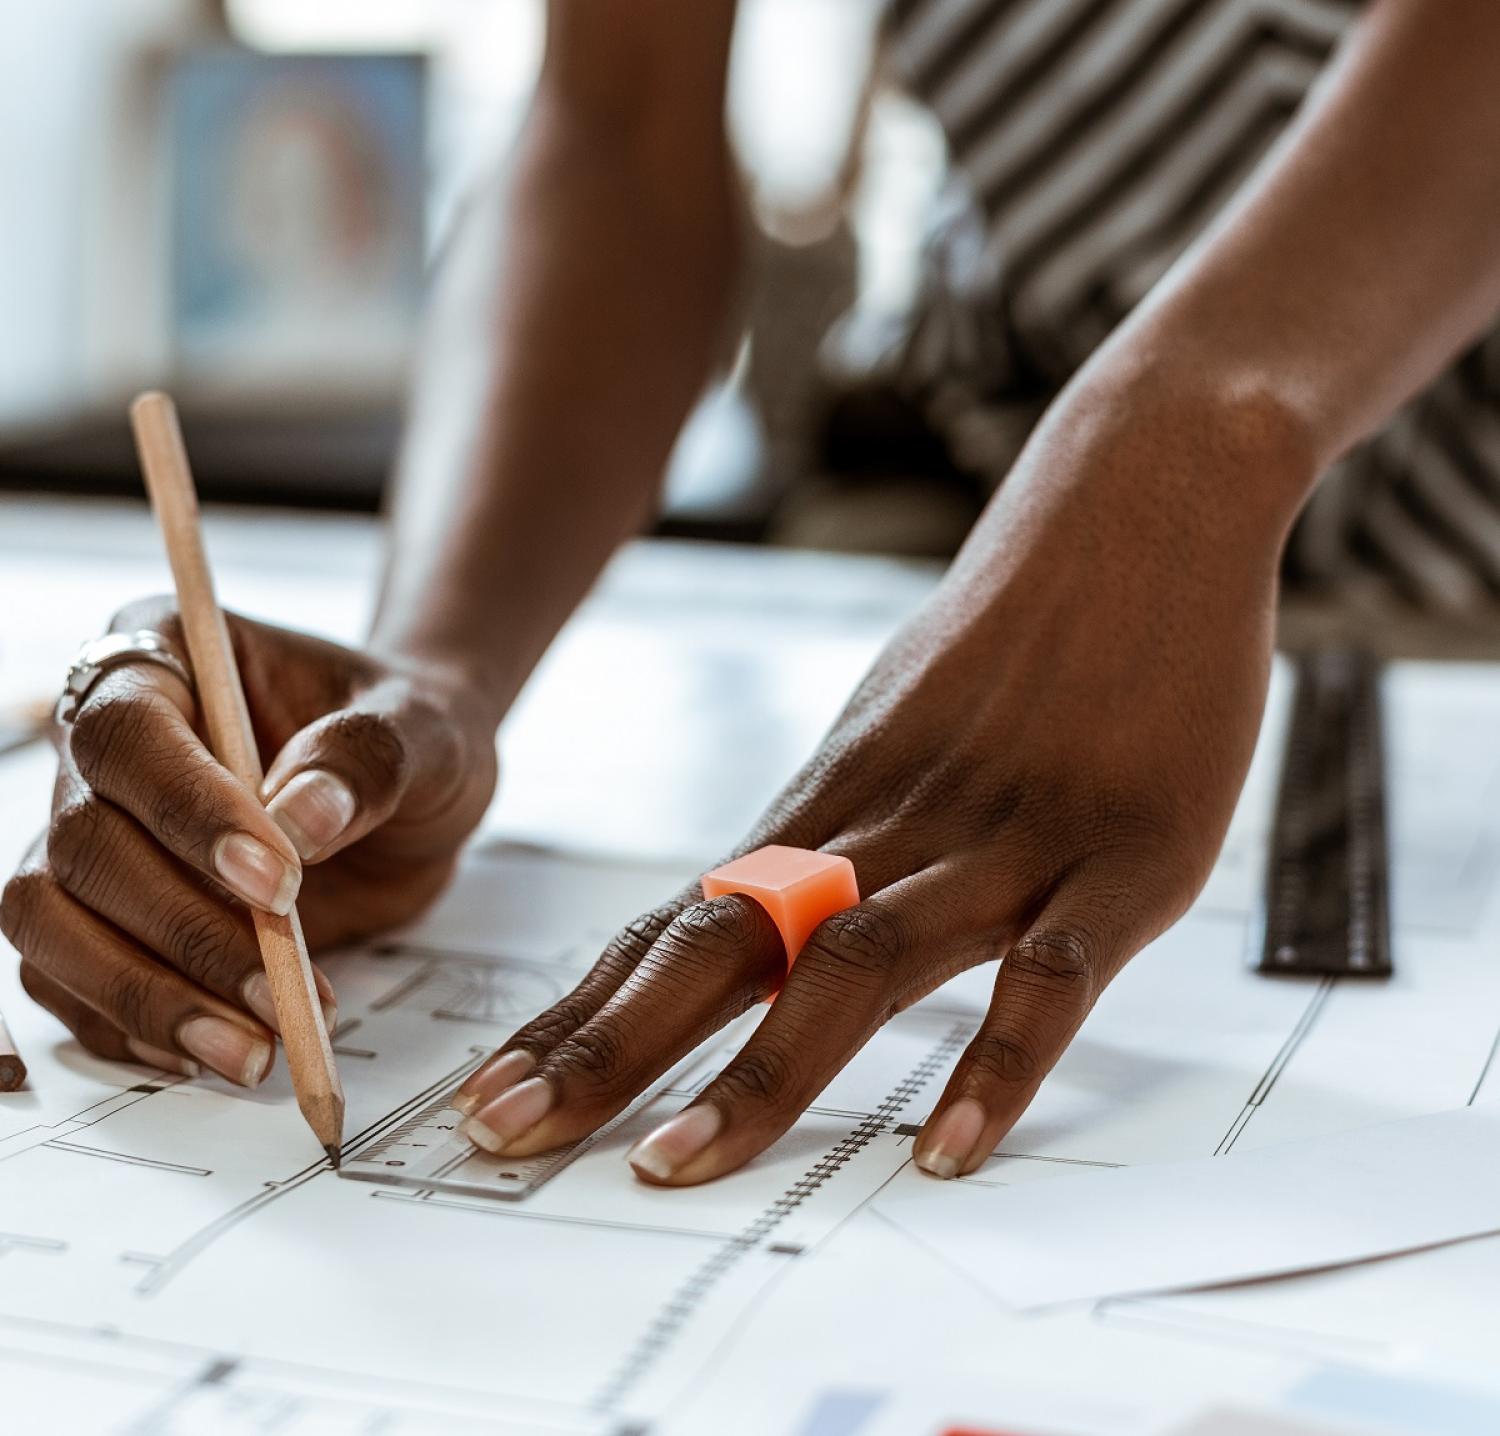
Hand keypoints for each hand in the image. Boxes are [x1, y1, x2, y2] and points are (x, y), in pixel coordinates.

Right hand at [1, 598, 496, 1085]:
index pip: (130, 733)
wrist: (416, 786)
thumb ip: (368, 759)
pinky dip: (130, 1024)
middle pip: (81, 841)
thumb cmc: (410, 735)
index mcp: (166, 656)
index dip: (187, 812)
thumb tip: (301, 822)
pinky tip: (213, 1047)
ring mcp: (96, 831)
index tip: (276, 883)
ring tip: (252, 1048)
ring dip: (142, 996)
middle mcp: (106, 743)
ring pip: (49, 919)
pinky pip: (68, 977)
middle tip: (281, 993)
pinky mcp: (107, 913)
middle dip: (181, 932)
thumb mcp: (424, 729)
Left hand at [452, 372, 1307, 1182]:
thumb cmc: (1013, 628)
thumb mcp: (892, 726)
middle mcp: (893, 826)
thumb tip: (753, 909)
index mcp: (832, 801)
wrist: (1141, 501)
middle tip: (503, 1132)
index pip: (682, 923)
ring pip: (862, 961)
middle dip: (609, 1047)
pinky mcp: (1123, 860)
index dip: (585, 1016)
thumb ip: (832, 832)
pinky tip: (948, 1148)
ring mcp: (1005, 843)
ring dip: (765, 1067)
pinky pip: (1051, 974)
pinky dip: (998, 1061)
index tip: (493, 1091)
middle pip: (728, 942)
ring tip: (677, 1161)